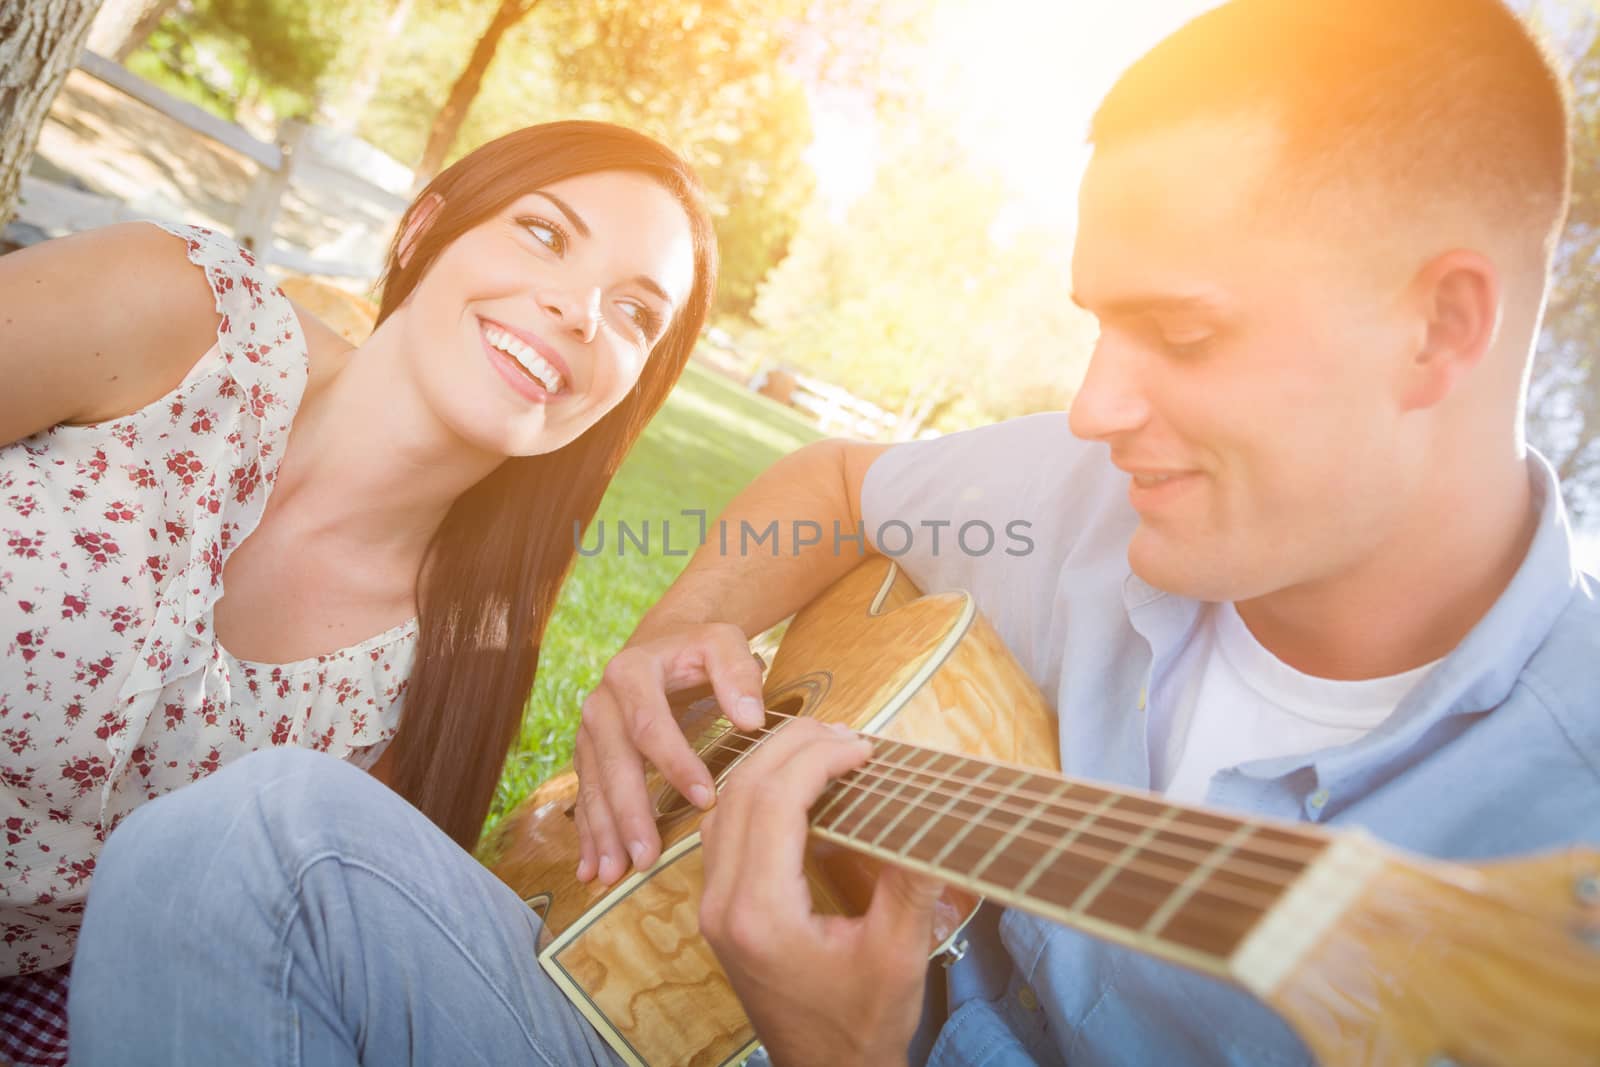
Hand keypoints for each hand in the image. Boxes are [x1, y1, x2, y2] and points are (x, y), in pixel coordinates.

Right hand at [573, 623, 765, 884]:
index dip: (675, 763)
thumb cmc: (698, 648)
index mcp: (631, 672)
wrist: (661, 643)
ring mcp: (589, 731)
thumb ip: (738, 673)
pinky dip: (588, 835)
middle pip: (613, 763)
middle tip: (645, 858)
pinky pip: (586, 797)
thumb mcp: (723, 642)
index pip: (650, 724)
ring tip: (613, 876)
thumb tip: (751, 719)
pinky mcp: (588, 755)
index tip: (705, 799)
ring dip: (603, 833)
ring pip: (594, 786)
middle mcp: (600, 702)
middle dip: (628, 813)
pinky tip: (590, 870)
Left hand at [699, 717, 941, 1066]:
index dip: (818, 758)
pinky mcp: (720, 910)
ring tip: (827, 750)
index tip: (865, 747)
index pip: (774, 802)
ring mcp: (713, 907)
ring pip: (725, 806)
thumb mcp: (899, 954)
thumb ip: (909, 880)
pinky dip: (757, 794)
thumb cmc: (863, 1024)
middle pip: (741, 791)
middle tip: (848, 735)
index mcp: (759, 913)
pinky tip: (799, 788)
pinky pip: (724, 830)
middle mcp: (722, 904)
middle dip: (793, 747)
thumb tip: (930, 810)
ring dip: (771, 766)